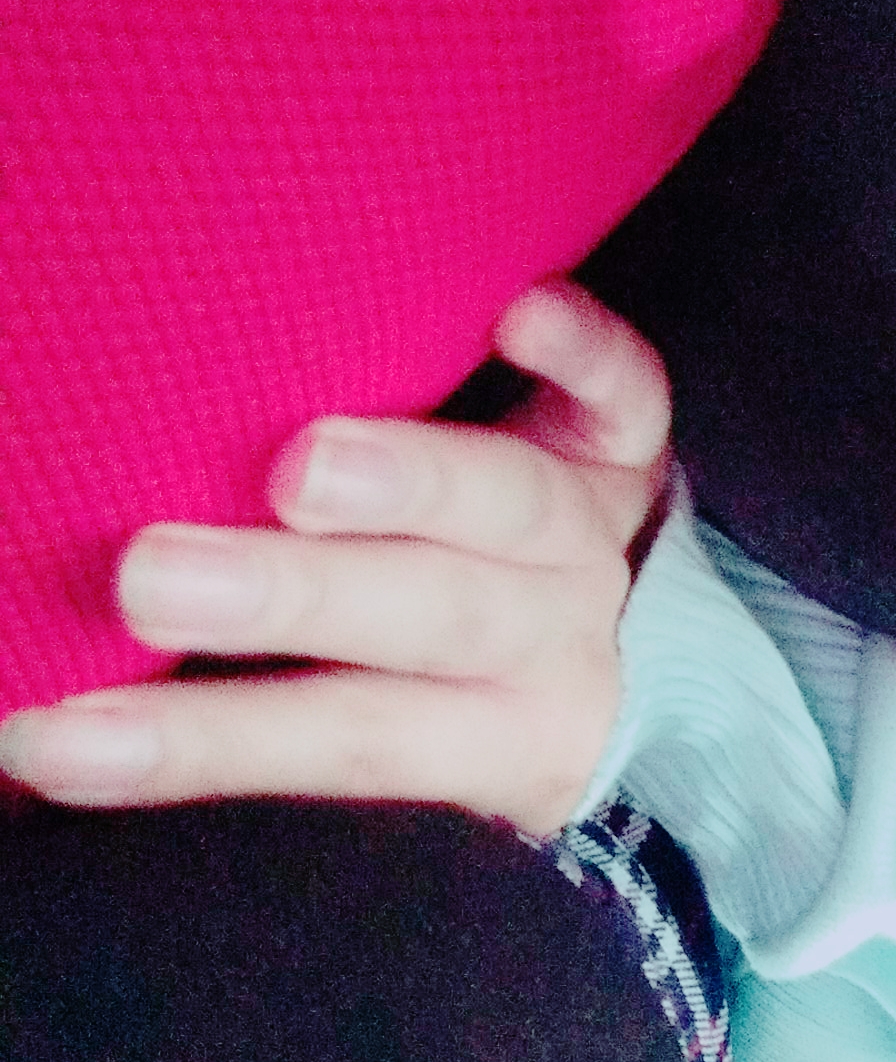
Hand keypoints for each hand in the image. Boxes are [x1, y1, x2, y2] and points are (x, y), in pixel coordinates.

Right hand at [0, 284, 670, 835]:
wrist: (667, 657)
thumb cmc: (462, 687)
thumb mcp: (392, 726)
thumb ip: (258, 711)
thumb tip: (48, 722)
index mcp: (486, 735)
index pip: (340, 740)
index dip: (200, 746)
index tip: (45, 739)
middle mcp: (540, 635)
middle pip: (424, 618)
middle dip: (291, 600)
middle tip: (154, 580)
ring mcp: (592, 533)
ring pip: (509, 507)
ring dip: (410, 483)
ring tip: (304, 467)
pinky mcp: (631, 442)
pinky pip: (628, 395)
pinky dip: (586, 356)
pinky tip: (520, 315)